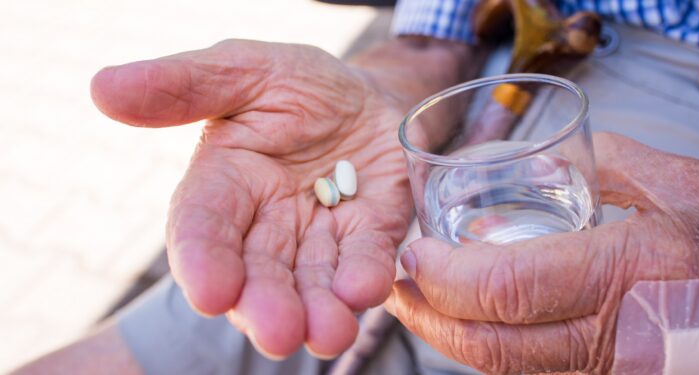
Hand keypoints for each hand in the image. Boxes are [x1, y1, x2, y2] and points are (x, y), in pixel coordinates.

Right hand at [91, 40, 417, 357]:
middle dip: (265, 305)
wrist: (370, 95)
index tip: (211, 293)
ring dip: (318, 311)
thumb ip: (183, 86)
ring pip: (312, 283)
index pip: (203, 229)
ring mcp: (322, 236)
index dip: (204, 262)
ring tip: (329, 334)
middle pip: (258, 274)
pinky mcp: (372, 235)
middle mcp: (267, 224)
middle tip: (277, 333)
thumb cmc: (298, 86)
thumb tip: (102, 89)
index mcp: (225, 184)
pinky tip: (365, 290)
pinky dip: (366, 278)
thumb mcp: (244, 70)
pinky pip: (367, 260)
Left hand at [385, 132, 698, 373]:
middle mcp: (613, 334)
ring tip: (421, 307)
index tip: (414, 257)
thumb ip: (608, 164)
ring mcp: (609, 367)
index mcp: (627, 272)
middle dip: (430, 318)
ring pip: (507, 368)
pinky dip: (492, 352)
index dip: (445, 279)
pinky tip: (475, 327)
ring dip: (452, 340)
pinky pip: (534, 374)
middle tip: (399, 289)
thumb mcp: (682, 186)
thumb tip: (549, 164)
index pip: (506, 288)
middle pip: (492, 343)